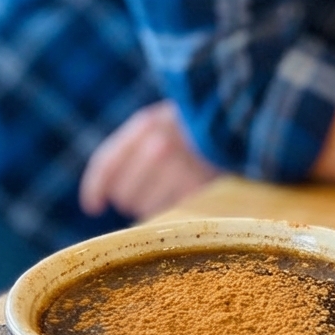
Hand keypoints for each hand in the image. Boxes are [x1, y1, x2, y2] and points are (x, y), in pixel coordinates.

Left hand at [79, 101, 218, 219]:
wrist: (241, 123)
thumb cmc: (196, 127)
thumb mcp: (162, 122)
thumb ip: (133, 147)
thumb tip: (97, 196)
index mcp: (146, 126)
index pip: (107, 164)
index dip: (95, 188)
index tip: (93, 207)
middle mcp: (159, 146)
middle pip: (124, 194)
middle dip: (132, 197)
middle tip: (150, 190)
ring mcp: (179, 168)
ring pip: (146, 206)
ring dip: (154, 204)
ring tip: (172, 189)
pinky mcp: (198, 188)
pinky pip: (170, 211)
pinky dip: (172, 208)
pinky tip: (182, 197)